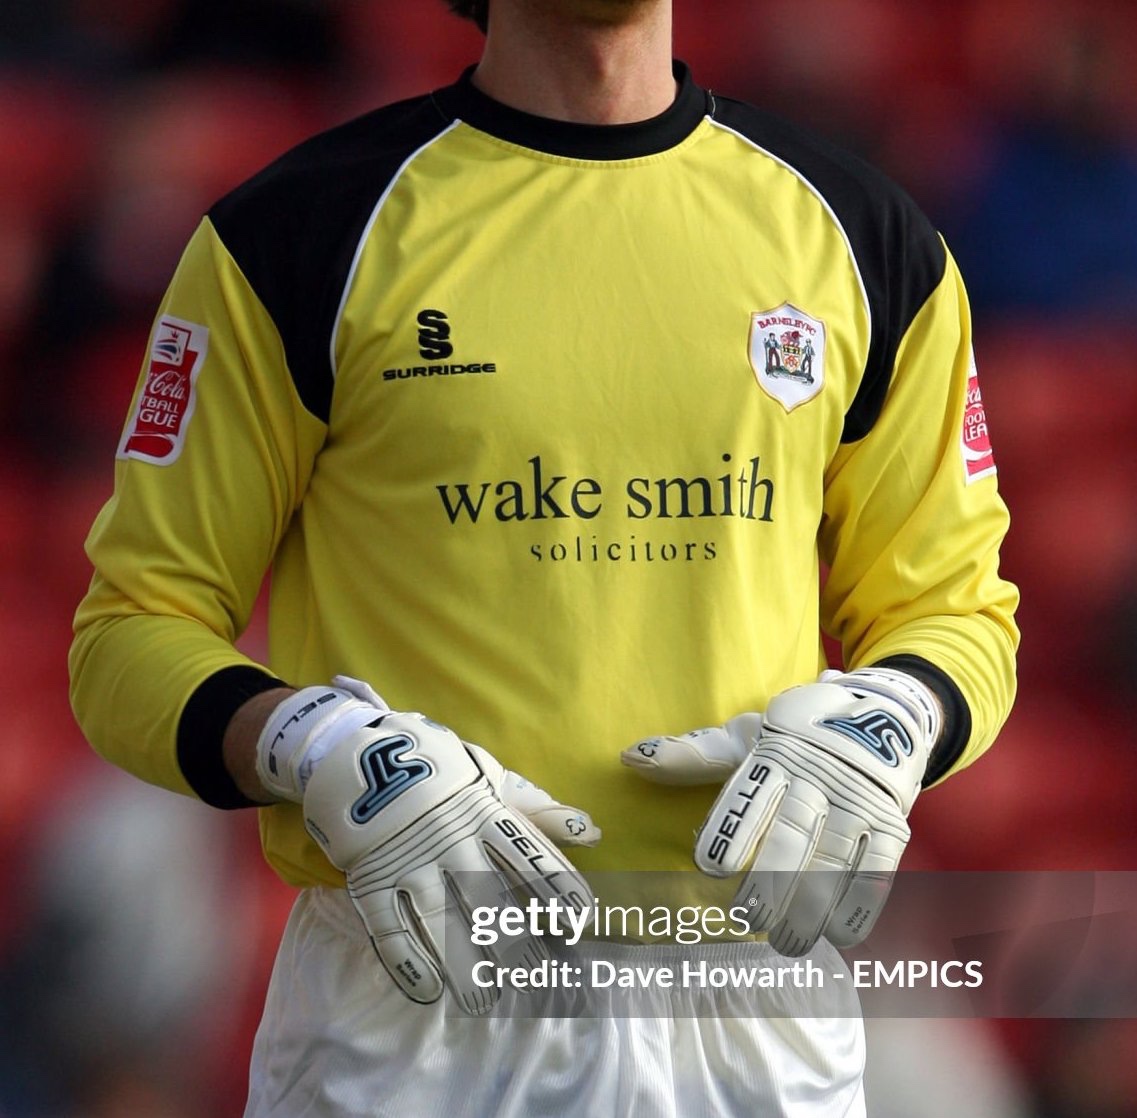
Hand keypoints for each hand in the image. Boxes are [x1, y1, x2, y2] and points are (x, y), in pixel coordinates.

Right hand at [257, 677, 598, 1013]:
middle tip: (539, 978)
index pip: (526, 855)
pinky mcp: (369, 878)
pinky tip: (428, 990)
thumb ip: (538, 812)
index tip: (580, 920)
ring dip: (464, 965)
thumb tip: (592, 833)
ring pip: (440, 921)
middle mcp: (450, 842)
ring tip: (486, 1004)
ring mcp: (408, 863)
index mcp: (484, 814)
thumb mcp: (490, 779)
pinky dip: (406, 960)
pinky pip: (388, 926)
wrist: (357, 750)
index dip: (553, 886)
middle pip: (487, 899)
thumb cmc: (439, 771)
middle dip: (513, 942)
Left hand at [622, 668, 938, 955]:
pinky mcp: (891, 821)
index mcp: (777, 754)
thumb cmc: (798, 733)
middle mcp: (819, 778)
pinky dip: (860, 904)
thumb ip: (694, 757)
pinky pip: (879, 867)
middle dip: (771, 880)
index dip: (732, 828)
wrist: (885, 711)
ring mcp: (858, 801)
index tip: (709, 867)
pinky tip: (838, 935)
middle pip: (793, 834)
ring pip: (834, 859)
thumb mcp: (748, 736)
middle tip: (748, 919)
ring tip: (787, 943)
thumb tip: (630, 758)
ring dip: (812, 906)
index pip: (752, 794)